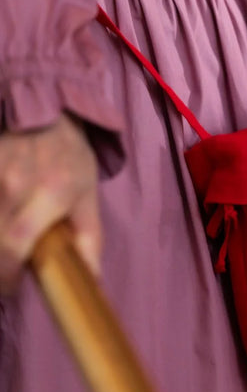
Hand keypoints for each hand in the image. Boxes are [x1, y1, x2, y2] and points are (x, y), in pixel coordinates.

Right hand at [0, 113, 100, 294]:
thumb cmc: (68, 154)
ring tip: (3, 250)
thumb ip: (88, 238)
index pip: (14, 245)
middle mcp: (14, 184)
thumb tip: (92, 279)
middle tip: (5, 274)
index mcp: (49, 193)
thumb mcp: (87, 194)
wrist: (43, 105)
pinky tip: (0, 222)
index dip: (7, 275)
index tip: (12, 286)